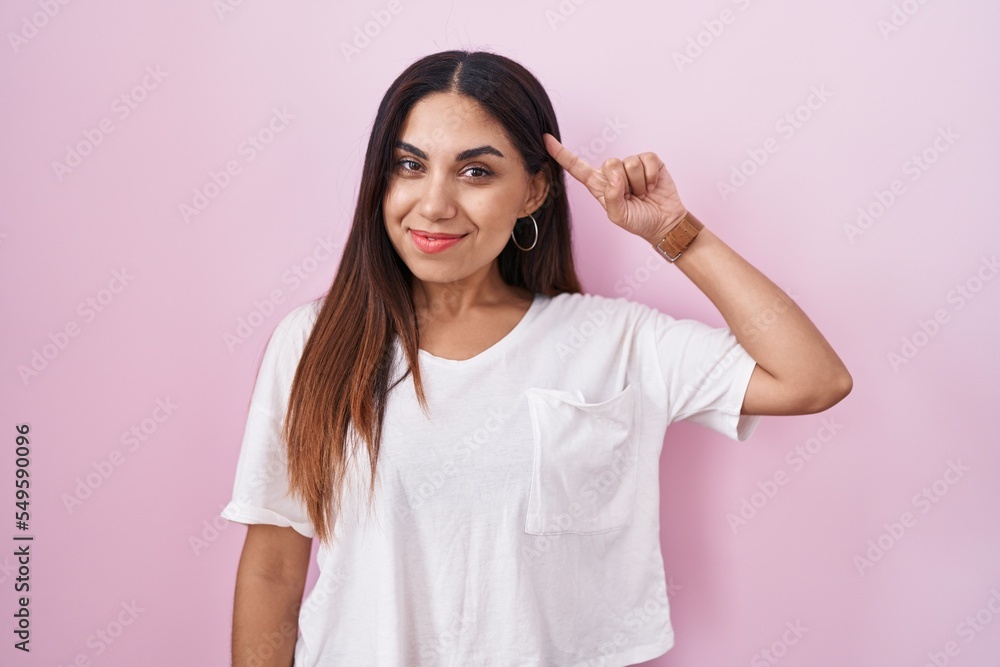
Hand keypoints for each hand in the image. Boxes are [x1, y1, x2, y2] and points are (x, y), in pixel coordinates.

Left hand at [543, 132, 688, 244]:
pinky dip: (651, 176)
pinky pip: (647, 159)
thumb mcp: (618, 216)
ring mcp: (631, 164)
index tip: (545, 139)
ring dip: (639, 183)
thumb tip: (615, 177)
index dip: (562, 154)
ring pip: (629, 162)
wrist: (664, 222)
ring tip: (644, 193)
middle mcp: (613, 172)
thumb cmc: (639, 221)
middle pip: (609, 163)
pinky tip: (653, 185)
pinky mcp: (650, 161)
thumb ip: (611, 198)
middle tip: (633, 196)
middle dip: (623, 182)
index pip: (577, 168)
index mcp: (599, 185)